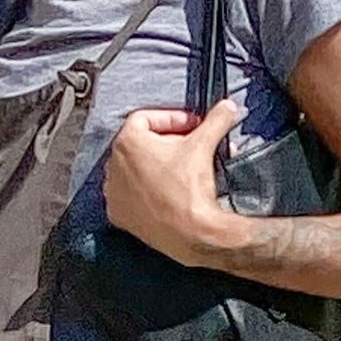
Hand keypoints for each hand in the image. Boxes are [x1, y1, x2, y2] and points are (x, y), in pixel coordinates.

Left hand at [103, 100, 244, 266]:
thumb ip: (216, 120)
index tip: (192, 126)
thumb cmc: (191, 189)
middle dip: (168, 141)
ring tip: (182, 168)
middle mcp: (113, 166)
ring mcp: (114, 193)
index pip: (147, 118)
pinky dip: (146, 189)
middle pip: (141, 143)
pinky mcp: (119, 215)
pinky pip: (131, 194)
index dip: (173, 118)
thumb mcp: (204, 145)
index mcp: (127, 143)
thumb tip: (227, 107)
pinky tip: (167, 190)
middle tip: (191, 145)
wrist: (192, 234)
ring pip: (135, 169)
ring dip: (157, 165)